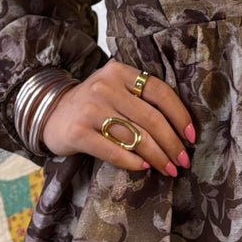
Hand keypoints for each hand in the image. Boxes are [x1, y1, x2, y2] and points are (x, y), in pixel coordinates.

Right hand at [40, 59, 195, 175]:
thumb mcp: (115, 89)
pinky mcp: (78, 132)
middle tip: (182, 162)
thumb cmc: (93, 105)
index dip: (180, 115)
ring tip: (168, 169)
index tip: (191, 136)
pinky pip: (114, 151)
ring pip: (136, 137)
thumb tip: (180, 129)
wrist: (50, 113)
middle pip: (151, 118)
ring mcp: (90, 109)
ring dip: (157, 158)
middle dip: (172, 143)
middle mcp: (105, 87)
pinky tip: (143, 168)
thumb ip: (141, 99)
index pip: (160, 91)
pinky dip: (133, 163)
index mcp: (120, 72)